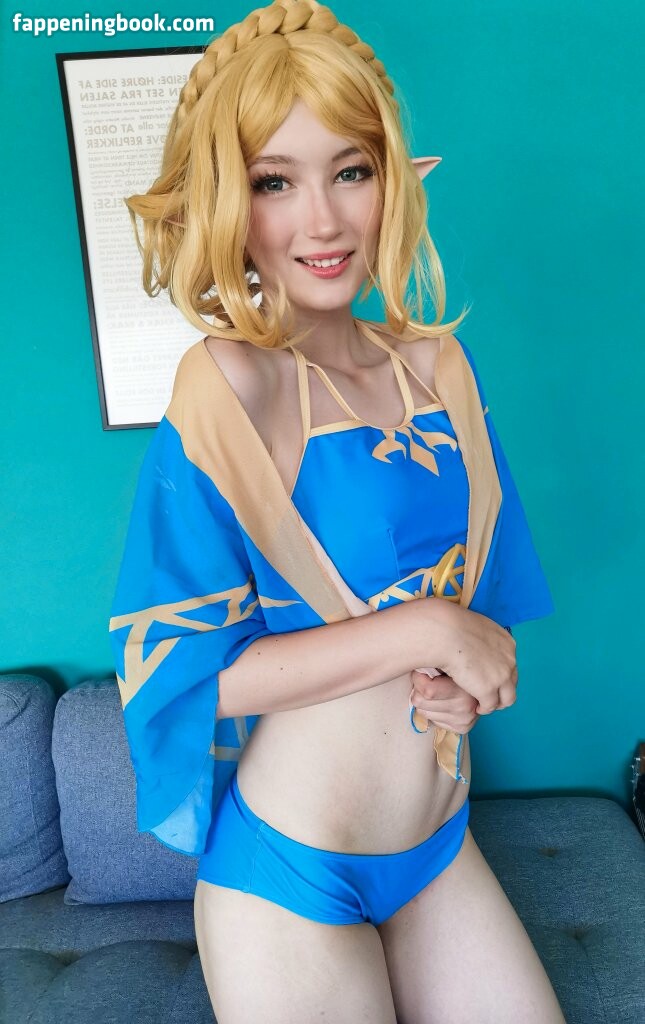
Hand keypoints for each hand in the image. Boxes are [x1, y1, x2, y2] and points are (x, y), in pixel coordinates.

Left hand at [409, 667, 478, 733]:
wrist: (485, 685)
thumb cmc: (463, 670)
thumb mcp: (451, 663)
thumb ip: (434, 665)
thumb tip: (413, 667)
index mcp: (463, 687)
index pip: (427, 690)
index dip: (418, 678)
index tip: (421, 672)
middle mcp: (465, 706)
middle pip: (420, 702)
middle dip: (419, 690)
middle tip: (426, 683)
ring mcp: (463, 719)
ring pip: (423, 712)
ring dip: (425, 702)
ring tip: (436, 693)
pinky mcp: (462, 728)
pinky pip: (432, 721)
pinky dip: (433, 712)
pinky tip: (442, 704)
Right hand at [418, 599, 517, 714]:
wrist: (445, 633)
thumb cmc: (452, 626)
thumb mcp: (476, 628)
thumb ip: (482, 639)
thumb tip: (474, 645)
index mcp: (507, 643)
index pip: (510, 665)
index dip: (500, 675)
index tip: (489, 679)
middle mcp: (509, 660)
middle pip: (512, 682)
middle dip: (501, 690)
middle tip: (487, 696)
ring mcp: (501, 676)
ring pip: (507, 699)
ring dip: (495, 703)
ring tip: (482, 705)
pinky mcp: (489, 689)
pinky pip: (489, 706)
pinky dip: (483, 708)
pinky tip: (474, 707)